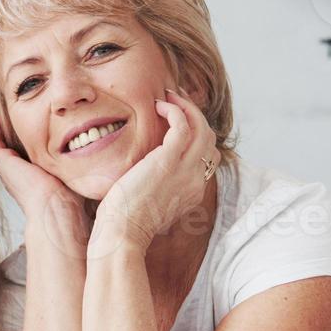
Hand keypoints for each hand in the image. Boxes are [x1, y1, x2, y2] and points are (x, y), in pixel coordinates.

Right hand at [0, 117, 91, 258]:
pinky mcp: (3, 163)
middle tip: (17, 114)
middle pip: (9, 149)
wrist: (56, 209)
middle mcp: (16, 174)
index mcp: (31, 178)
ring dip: (2, 128)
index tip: (34, 123)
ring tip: (6, 111)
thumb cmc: (70, 199)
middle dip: (13, 132)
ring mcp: (7, 169)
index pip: (25, 156)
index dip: (27, 139)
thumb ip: (81, 167)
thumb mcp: (75, 176)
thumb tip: (106, 162)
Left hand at [93, 89, 217, 251]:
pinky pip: (182, 124)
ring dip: (186, 106)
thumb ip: (156, 189)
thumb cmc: (126, 223)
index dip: (195, 133)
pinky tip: (157, 106)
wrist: (122, 234)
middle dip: (194, 114)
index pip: (206, 155)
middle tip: (174, 99)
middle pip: (208, 137)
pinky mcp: (168, 160)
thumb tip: (145, 177)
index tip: (177, 119)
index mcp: (192, 190)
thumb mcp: (150, 205)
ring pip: (201, 127)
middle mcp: (195, 179)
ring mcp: (186, 170)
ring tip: (167, 96)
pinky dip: (174, 110)